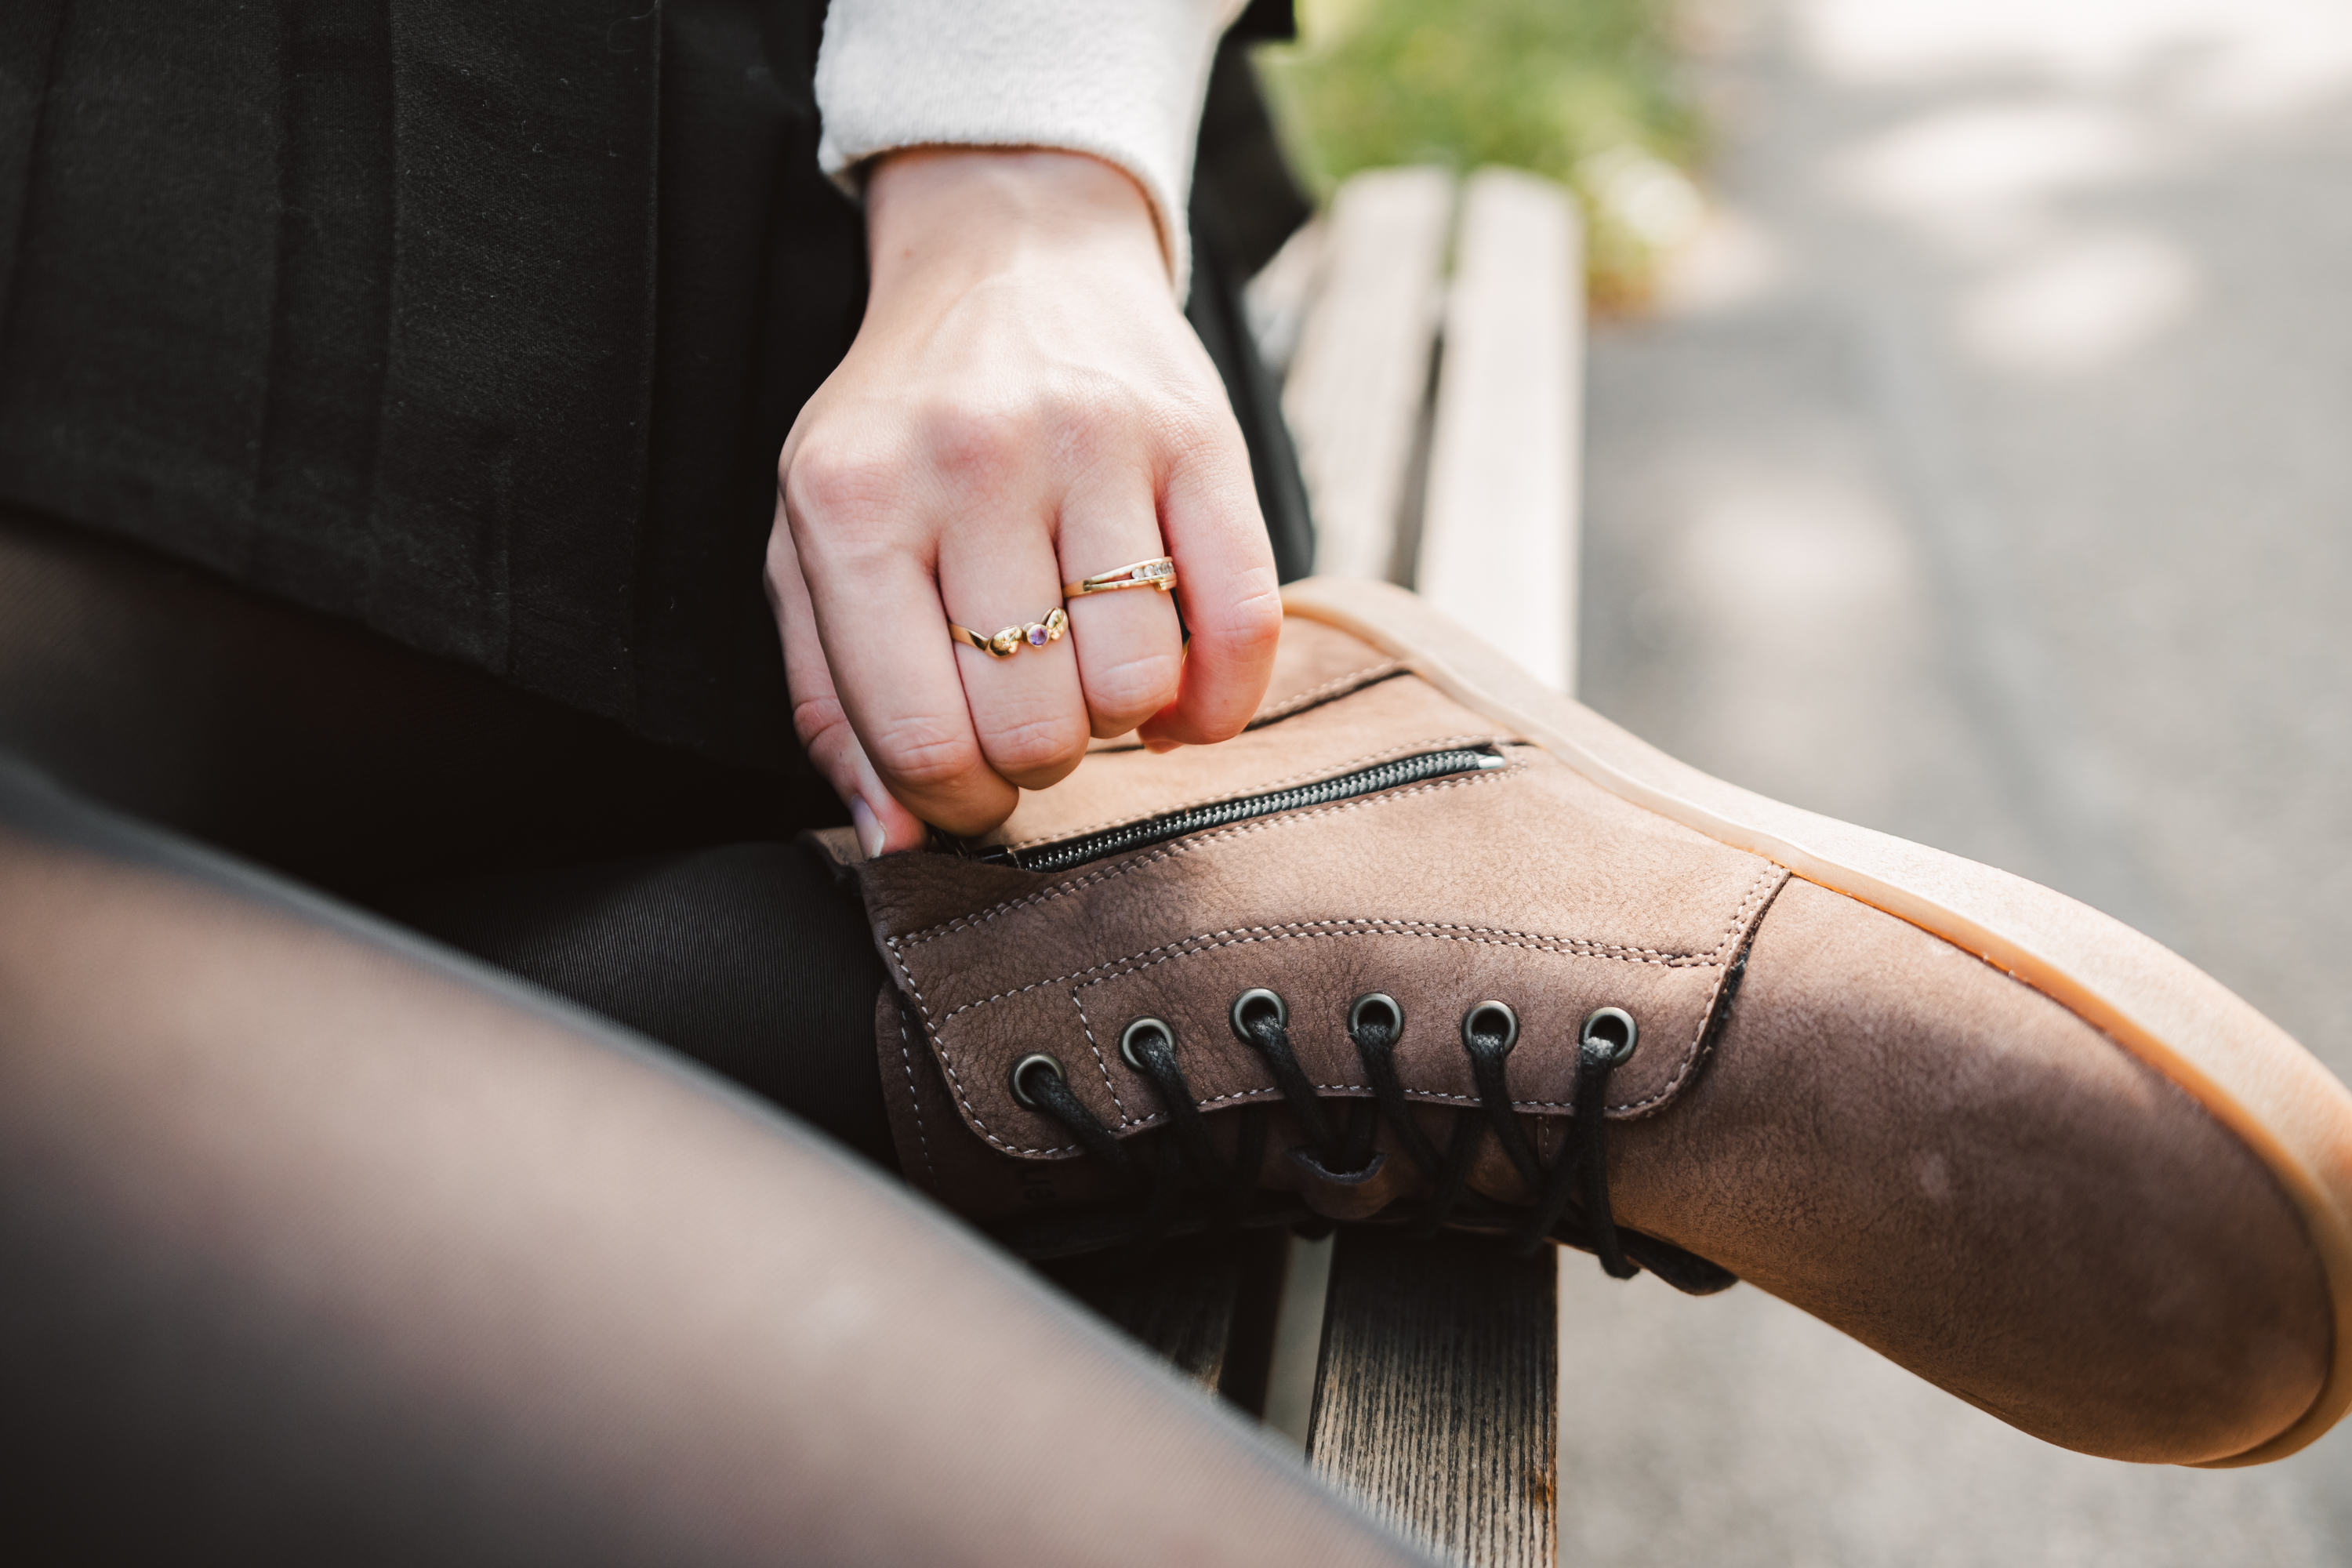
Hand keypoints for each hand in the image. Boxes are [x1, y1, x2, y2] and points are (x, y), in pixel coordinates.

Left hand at [768, 148, 1280, 855]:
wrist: (1010, 255)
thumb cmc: (904, 429)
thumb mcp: (815, 543)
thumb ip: (831, 699)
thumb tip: (896, 842)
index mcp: (854, 500)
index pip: (916, 735)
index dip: (953, 804)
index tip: (969, 787)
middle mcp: (973, 461)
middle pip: (1033, 725)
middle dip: (1037, 760)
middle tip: (1032, 717)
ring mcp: (1096, 441)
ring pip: (1136, 685)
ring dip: (1123, 722)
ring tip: (1092, 677)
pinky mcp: (1201, 435)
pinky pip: (1243, 624)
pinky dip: (1220, 701)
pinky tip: (1182, 701)